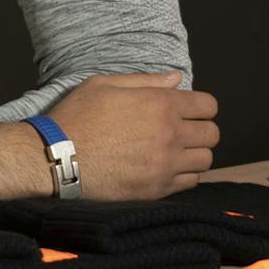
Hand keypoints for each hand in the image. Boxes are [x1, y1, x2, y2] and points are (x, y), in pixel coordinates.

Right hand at [46, 72, 219, 199]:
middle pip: (212, 134)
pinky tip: (166, 169)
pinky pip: (189, 183)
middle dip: (202, 130)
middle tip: (184, 131)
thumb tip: (176, 78)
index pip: (208, 106)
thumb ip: (146, 80)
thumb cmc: (77, 117)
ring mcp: (165, 165)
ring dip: (195, 154)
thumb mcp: (105, 84)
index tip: (190, 111)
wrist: (56, 159)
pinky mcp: (156, 189)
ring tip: (176, 152)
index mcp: (160, 104)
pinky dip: (184, 176)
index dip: (201, 107)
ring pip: (205, 160)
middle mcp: (170, 134)